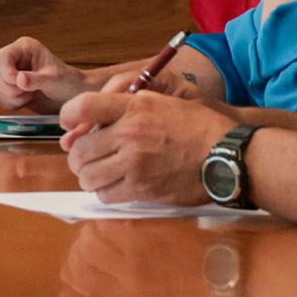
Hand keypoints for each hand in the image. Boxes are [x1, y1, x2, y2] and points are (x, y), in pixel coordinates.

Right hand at [0, 36, 86, 110]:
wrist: (72, 96)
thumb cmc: (68, 82)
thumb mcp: (55, 79)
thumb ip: (37, 79)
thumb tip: (19, 79)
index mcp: (24, 48)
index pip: (2, 56)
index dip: (6, 72)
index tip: (20, 84)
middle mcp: (13, 59)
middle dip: (9, 88)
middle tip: (28, 92)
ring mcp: (8, 74)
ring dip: (10, 97)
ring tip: (30, 95)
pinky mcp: (6, 88)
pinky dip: (9, 104)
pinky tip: (25, 101)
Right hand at [52, 222, 232, 296]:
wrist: (229, 269)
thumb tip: (91, 295)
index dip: (72, 296)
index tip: (81, 288)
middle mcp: (118, 292)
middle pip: (73, 274)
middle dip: (79, 264)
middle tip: (95, 256)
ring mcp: (124, 261)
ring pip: (82, 246)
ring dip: (91, 241)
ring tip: (109, 239)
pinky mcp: (132, 232)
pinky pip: (100, 227)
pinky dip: (105, 225)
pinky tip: (121, 228)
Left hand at [60, 88, 231, 205]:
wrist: (227, 155)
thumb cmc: (198, 126)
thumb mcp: (163, 101)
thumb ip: (127, 105)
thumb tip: (93, 120)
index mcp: (134, 108)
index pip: (81, 107)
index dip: (68, 116)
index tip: (70, 125)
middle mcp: (129, 135)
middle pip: (78, 150)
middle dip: (79, 154)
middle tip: (89, 155)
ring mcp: (134, 165)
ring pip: (87, 176)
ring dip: (89, 175)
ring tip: (102, 171)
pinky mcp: (142, 189)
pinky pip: (105, 195)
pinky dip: (105, 191)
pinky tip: (116, 184)